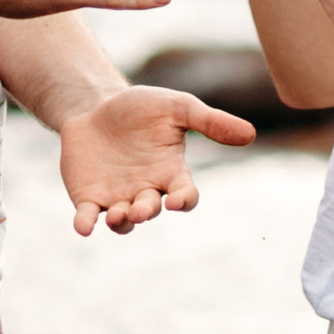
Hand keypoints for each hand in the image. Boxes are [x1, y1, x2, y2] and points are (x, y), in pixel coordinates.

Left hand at [56, 81, 257, 236]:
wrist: (94, 106)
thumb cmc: (139, 107)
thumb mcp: (177, 107)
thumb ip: (210, 121)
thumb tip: (250, 134)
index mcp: (171, 173)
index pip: (185, 195)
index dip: (183, 201)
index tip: (176, 200)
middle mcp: (146, 190)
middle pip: (151, 210)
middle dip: (146, 211)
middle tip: (139, 209)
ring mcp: (118, 197)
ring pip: (123, 221)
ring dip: (121, 222)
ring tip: (116, 214)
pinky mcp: (89, 199)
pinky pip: (89, 218)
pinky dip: (86, 224)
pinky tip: (83, 227)